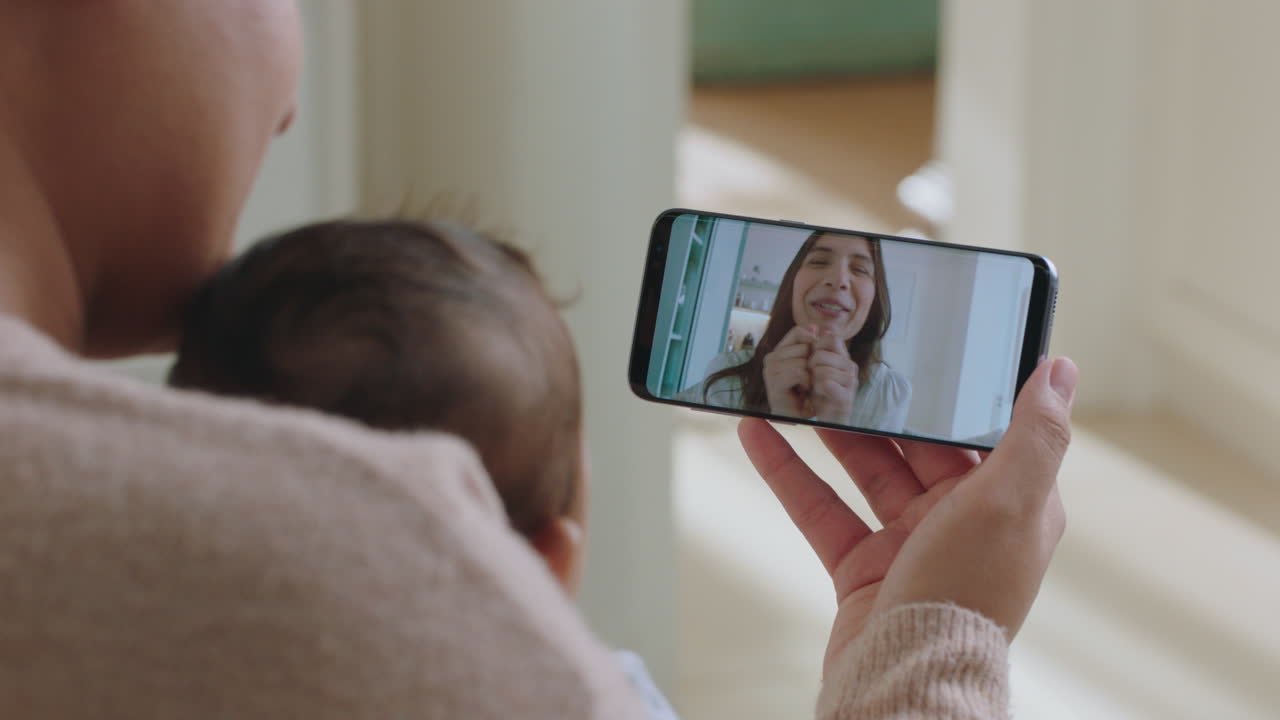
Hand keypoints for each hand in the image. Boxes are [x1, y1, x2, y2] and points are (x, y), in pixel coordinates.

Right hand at [738, 357, 1076, 679]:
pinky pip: (820, 507)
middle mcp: (963, 520)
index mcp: (1012, 502)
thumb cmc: (967, 593)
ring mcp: (909, 543)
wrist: (907, 675)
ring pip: (866, 470)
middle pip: (918, 446)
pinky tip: (759, 436)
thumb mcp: (1010, 501)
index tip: (928, 344)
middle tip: (846, 360)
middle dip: (883, 406)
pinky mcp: (861, 565)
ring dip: (831, 432)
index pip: (984, 430)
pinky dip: (788, 473)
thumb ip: (1034, 433)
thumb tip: (1062, 369)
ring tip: (797, 388)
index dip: (957, 389)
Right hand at [761, 325, 817, 416]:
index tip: (814, 357)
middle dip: (812, 362)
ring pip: (802, 360)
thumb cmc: (803, 390)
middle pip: (803, 346)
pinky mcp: (774, 383)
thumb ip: (810, 344)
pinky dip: (806, 381)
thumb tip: (816, 326)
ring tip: (805, 385)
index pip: (798, 331)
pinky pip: (798, 372)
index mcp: (779, 351)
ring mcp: (770, 370)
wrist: (796, 415)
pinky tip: (803, 389)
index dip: (811, 341)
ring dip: (810, 374)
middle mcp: (771, 358)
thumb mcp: (808, 363)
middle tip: (808, 377)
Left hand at [808, 330, 858, 422]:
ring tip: (816, 388)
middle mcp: (850, 367)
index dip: (816, 347)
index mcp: (843, 357)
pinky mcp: (847, 397)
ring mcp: (850, 382)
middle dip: (811, 366)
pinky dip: (819, 389)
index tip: (812, 361)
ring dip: (813, 381)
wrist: (827, 417)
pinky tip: (820, 394)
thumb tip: (822, 326)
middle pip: (822, 354)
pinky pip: (826, 382)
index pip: (831, 338)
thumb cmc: (820, 391)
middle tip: (813, 378)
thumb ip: (818, 347)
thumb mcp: (816, 366)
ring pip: (822, 369)